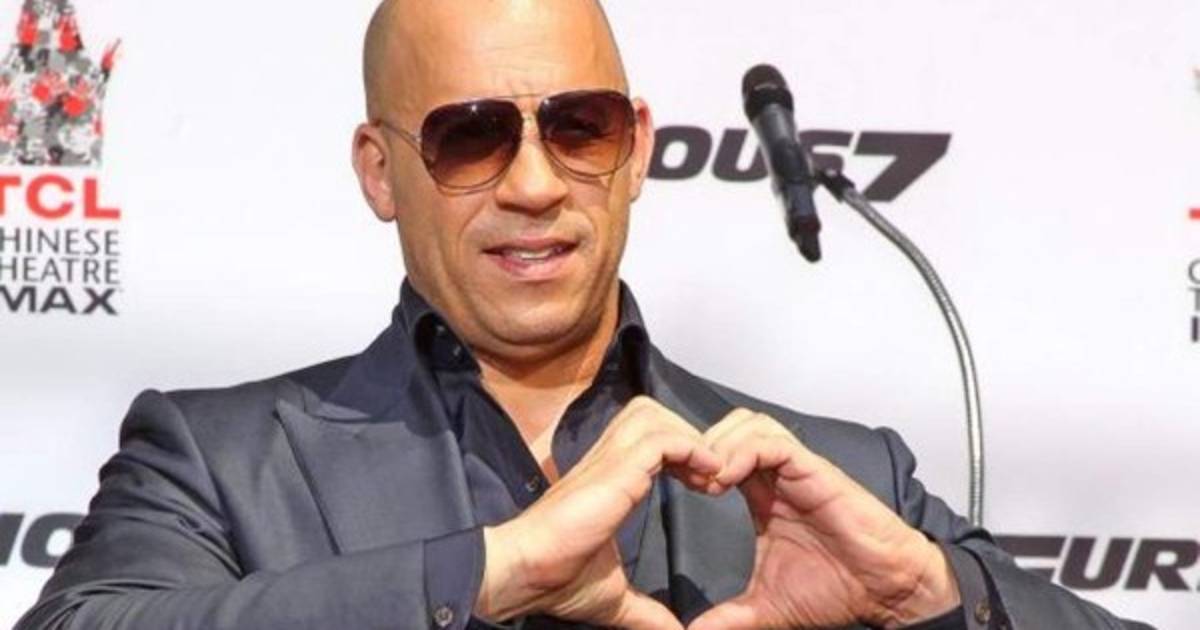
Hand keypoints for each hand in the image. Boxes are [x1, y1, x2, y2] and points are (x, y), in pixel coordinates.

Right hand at [475, 396, 722, 628]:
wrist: (523, 571)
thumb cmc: (555, 578)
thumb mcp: (612, 597)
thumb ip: (645, 612)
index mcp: (606, 479)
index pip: (646, 436)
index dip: (681, 450)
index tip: (704, 483)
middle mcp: (606, 460)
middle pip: (651, 412)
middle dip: (686, 433)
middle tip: (709, 474)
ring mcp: (608, 460)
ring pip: (655, 415)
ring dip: (690, 437)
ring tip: (709, 474)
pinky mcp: (614, 469)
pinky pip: (661, 439)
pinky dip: (691, 449)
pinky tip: (706, 476)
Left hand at [690, 410, 960, 629]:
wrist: (885, 589)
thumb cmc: (836, 589)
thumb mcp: (766, 606)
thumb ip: (729, 617)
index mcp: (762, 494)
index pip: (718, 454)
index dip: (691, 462)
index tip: (671, 486)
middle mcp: (778, 474)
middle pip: (728, 427)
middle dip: (700, 446)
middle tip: (683, 479)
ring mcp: (796, 469)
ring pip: (748, 424)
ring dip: (718, 445)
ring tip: (705, 483)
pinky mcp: (814, 469)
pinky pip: (772, 442)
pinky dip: (742, 451)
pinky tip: (724, 482)